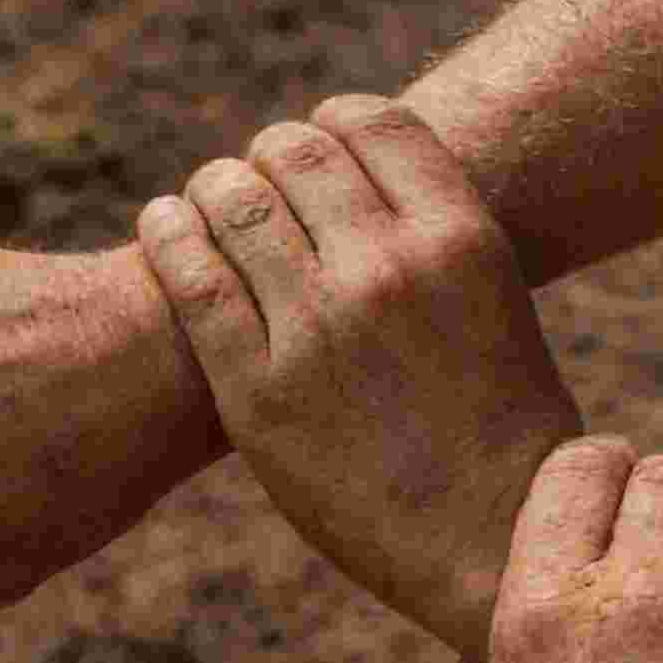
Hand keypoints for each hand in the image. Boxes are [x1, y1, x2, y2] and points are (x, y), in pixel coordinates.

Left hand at [135, 95, 580, 652]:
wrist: (491, 540)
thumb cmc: (498, 427)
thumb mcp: (494, 302)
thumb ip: (429, 238)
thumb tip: (356, 183)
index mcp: (457, 236)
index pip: (370, 121)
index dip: (328, 126)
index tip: (311, 151)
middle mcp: (387, 268)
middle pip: (293, 153)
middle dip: (265, 161)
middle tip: (250, 187)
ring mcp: (318, 329)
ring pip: (233, 202)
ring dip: (211, 192)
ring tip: (202, 209)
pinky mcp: (258, 392)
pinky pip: (190, 278)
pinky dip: (167, 236)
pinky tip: (163, 229)